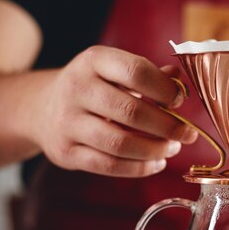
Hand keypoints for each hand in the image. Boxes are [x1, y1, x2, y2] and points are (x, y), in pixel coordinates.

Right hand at [35, 45, 196, 176]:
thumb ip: (147, 75)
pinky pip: (109, 165)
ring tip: (171, 149)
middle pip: (131, 112)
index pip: (135, 71)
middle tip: (187, 134)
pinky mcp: (66, 152)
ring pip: (120, 144)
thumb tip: (179, 82)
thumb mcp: (112, 71)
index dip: (164, 89)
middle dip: (167, 126)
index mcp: (93, 61)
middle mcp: (77, 89)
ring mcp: (68, 123)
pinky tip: (155, 163)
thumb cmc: (91, 89)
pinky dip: (139, 168)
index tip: (180, 101)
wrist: (41, 109)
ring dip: (154, 150)